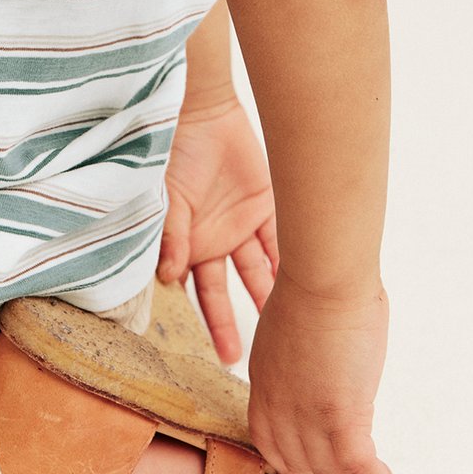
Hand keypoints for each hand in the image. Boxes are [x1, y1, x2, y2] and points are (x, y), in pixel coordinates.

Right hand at [156, 94, 277, 364]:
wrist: (201, 113)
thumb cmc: (173, 154)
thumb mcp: (167, 198)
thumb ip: (172, 236)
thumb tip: (170, 277)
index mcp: (185, 243)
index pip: (192, 291)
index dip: (204, 321)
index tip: (218, 354)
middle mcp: (212, 241)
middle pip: (224, 293)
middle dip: (231, 326)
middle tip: (239, 360)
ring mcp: (238, 226)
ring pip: (257, 272)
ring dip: (269, 299)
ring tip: (286, 332)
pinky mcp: (262, 207)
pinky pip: (278, 241)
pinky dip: (289, 262)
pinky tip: (305, 289)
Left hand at [246, 269, 398, 473]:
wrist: (323, 279)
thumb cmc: (312, 288)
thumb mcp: (286, 331)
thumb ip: (294, 358)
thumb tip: (315, 362)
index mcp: (264, 381)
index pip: (267, 439)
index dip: (288, 458)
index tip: (305, 463)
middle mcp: (280, 406)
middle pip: (296, 462)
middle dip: (320, 473)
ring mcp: (308, 414)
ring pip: (329, 469)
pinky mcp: (341, 415)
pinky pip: (358, 465)